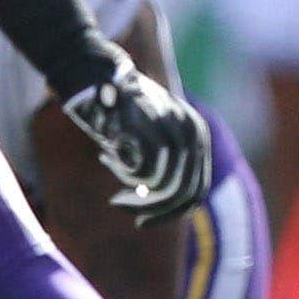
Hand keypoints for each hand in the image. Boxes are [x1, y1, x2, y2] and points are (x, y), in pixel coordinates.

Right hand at [57, 52, 211, 225]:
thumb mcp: (153, 139)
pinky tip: (107, 153)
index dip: (170, 214)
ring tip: (110, 162)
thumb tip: (161, 205)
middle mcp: (193, 133)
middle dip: (152, 211)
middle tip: (119, 204)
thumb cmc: (122, 112)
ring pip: (163, 186)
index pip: (196, 192)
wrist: (100, 76)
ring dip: (132, 188)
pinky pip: (142, 172)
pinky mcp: (151, 128)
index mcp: (198, 135)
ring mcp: (173, 130)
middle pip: (183, 193)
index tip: (141, 222)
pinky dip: (122, 171)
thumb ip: (164, 168)